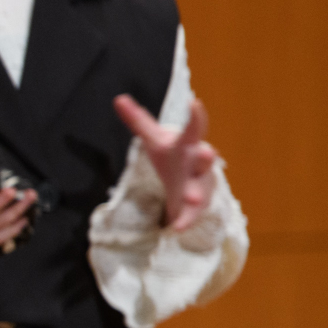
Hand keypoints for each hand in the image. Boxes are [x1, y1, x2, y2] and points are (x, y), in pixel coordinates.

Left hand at [114, 94, 219, 232]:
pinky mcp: (193, 207)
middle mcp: (196, 164)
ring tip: (192, 198)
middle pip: (204, 158)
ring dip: (196, 193)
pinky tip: (177, 229)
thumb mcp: (154, 139)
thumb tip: (118, 98)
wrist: (188, 186)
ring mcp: (197, 186)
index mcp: (186, 145)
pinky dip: (185, 221)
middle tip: (209, 152)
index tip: (195, 103)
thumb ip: (138, 120)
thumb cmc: (172, 158)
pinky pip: (190, 215)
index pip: (193, 128)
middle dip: (207, 156)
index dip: (195, 116)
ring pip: (200, 189)